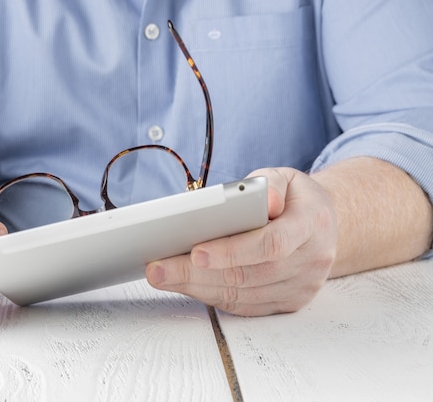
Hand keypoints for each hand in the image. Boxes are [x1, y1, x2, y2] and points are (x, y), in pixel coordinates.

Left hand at [145, 167, 337, 315]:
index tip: (196, 252)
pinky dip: (212, 296)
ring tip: (163, 276)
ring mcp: (302, 286)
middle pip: (249, 275)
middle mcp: (311, 261)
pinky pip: (246, 306)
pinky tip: (186, 286)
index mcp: (312, 225)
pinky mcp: (290, 301)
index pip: (271, 244)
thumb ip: (269, 184)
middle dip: (196, 273)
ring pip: (243, 295)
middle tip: (158, 269)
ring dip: (197, 288)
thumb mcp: (284, 177)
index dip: (232, 251)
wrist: (324, 225)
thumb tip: (264, 201)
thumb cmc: (294, 198)